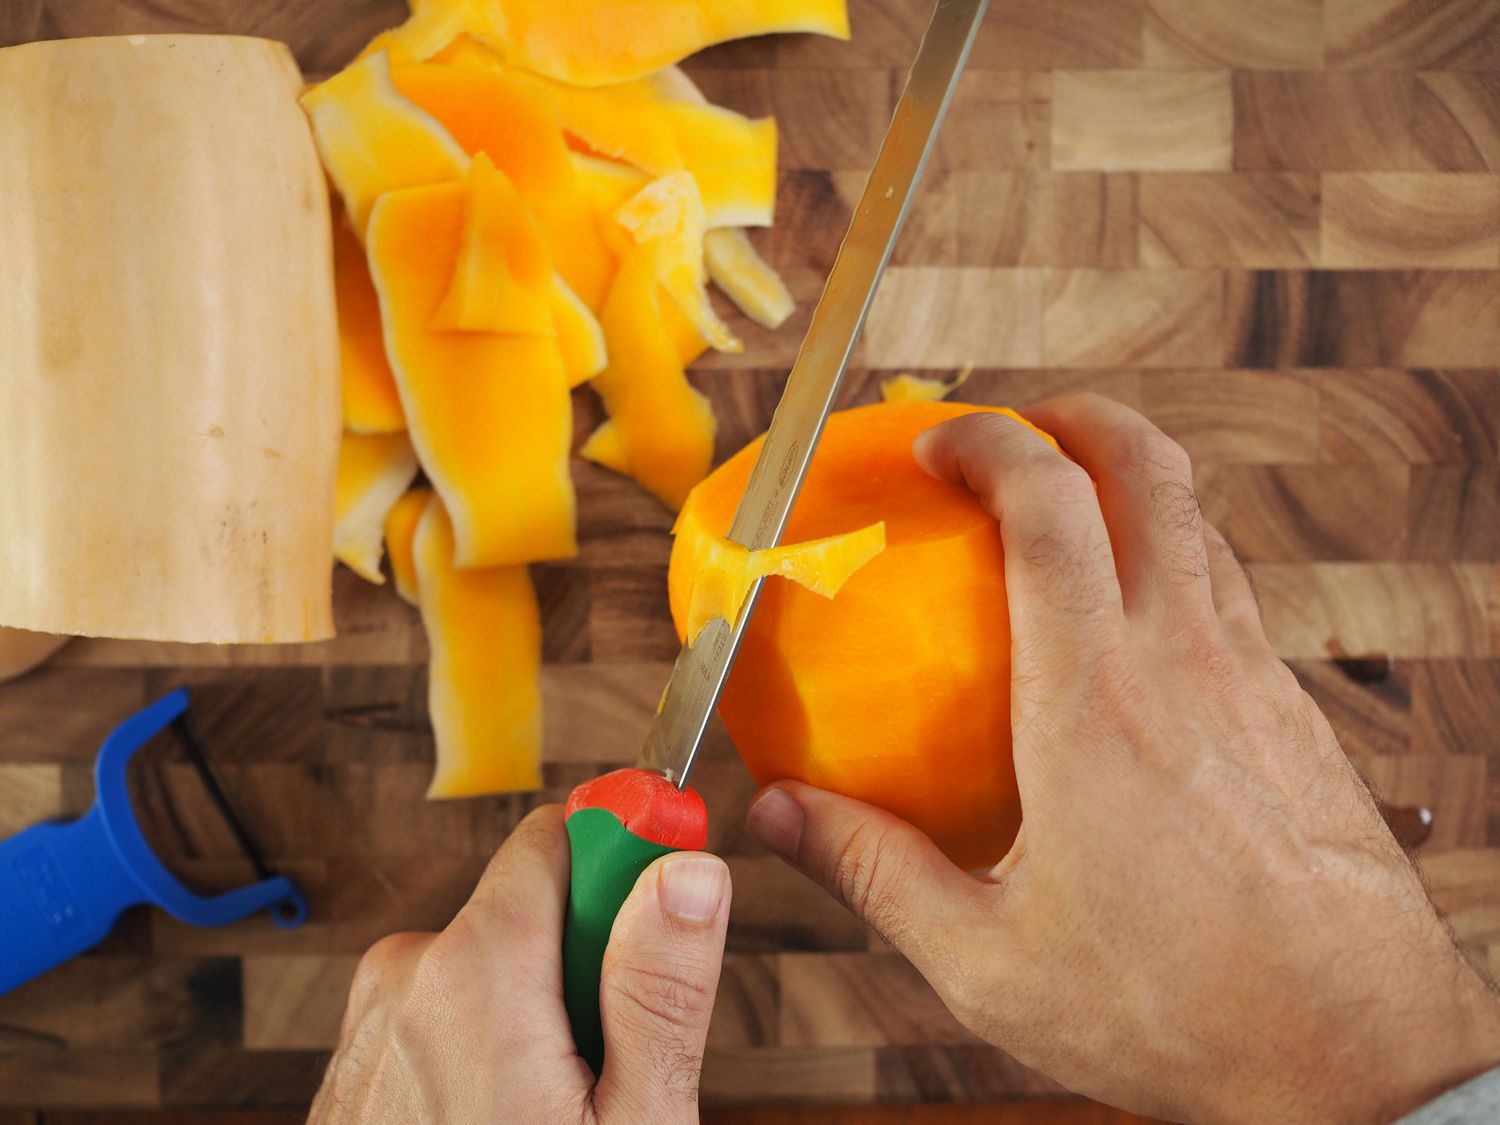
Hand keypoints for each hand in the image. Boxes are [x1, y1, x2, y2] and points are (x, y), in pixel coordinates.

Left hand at [310, 806, 730, 1123]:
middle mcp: (408, 974)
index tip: (664, 906)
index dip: (626, 860)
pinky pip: (444, 1010)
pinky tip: (500, 1123)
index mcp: (475, 971)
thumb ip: (658, 987)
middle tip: (608, 1069)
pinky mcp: (359, 1058)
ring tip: (551, 1114)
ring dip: (534, 1011)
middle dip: (584, 961)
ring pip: (489, 963)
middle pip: (531, 905)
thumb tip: (688, 868)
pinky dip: (482, 1045)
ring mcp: (372, 1020)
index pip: (561, 836)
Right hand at [747, 394, 1499, 1123]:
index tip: (943, 443)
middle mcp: (1185, 662)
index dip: (991, 444)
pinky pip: (1227, 589)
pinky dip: (1172, 557)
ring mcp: (1253, 679)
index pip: (1052, 508)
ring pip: (1198, 520)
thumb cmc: (1182, 1009)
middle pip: (1149, 469)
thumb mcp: (990, 960)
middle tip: (1017, 429)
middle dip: (1078, 418)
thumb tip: (782, 814)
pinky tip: (1132, 622)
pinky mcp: (1293, 711)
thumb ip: (874, 870)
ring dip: (1131, 481)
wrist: (1357, 1052)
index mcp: (1096, 704)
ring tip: (1066, 510)